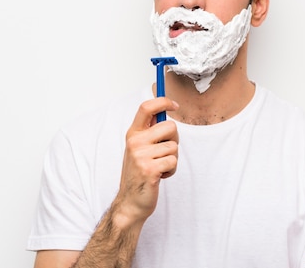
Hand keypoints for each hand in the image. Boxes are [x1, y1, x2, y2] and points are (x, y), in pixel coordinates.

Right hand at [114, 97, 179, 224]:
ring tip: (159, 168)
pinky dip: (171, 170)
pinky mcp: (149, 169)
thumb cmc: (139, 173)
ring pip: (174, 146)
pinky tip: (160, 176)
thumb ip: (150, 131)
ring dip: (172, 159)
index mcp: (132, 133)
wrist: (130, 202)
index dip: (162, 101)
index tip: (174, 105)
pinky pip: (173, 161)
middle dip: (174, 139)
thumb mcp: (139, 148)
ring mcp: (141, 155)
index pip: (146, 107)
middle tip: (165, 152)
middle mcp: (135, 142)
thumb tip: (165, 109)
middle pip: (170, 126)